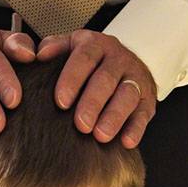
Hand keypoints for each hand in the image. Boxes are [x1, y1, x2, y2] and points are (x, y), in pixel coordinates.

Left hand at [37, 30, 156, 147]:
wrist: (125, 63)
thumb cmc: (90, 61)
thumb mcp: (71, 47)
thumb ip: (53, 48)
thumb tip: (39, 56)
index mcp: (95, 45)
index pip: (84, 58)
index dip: (72, 80)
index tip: (61, 101)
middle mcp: (118, 59)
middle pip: (106, 79)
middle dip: (93, 103)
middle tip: (81, 124)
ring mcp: (135, 78)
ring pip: (127, 95)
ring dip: (114, 117)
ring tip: (101, 136)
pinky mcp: (147, 99)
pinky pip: (144, 113)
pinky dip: (136, 128)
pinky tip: (125, 142)